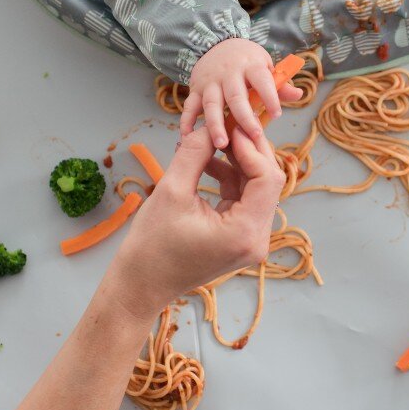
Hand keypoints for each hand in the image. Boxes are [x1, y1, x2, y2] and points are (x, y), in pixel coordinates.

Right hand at [106, 127, 284, 317]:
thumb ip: (195, 153)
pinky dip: (230, 179)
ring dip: (238, 162)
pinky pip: (243, 200)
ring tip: (213, 140)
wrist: (140, 284)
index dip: (250, 147)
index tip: (230, 126)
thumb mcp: (171, 191)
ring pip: (256, 189)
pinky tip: (208, 161)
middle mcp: (256, 239)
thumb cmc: (151, 245)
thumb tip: (211, 126)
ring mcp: (249, 241)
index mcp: (244, 233)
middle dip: (248, 151)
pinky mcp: (239, 238)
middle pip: (267, 183)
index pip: (267, 178)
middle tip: (227, 125)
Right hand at [180, 38, 300, 148]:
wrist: (217, 43)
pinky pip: (189, 106)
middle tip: (253, 136)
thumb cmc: (247, 60)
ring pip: (211, 104)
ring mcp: (210, 82)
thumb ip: (279, 84)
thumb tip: (299, 95)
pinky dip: (187, 122)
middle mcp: (228, 73)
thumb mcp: (265, 65)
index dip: (270, 96)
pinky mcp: (195, 89)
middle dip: (244, 117)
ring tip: (221, 145)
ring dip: (215, 125)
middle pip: (235, 97)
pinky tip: (188, 138)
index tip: (277, 114)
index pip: (261, 80)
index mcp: (250, 65)